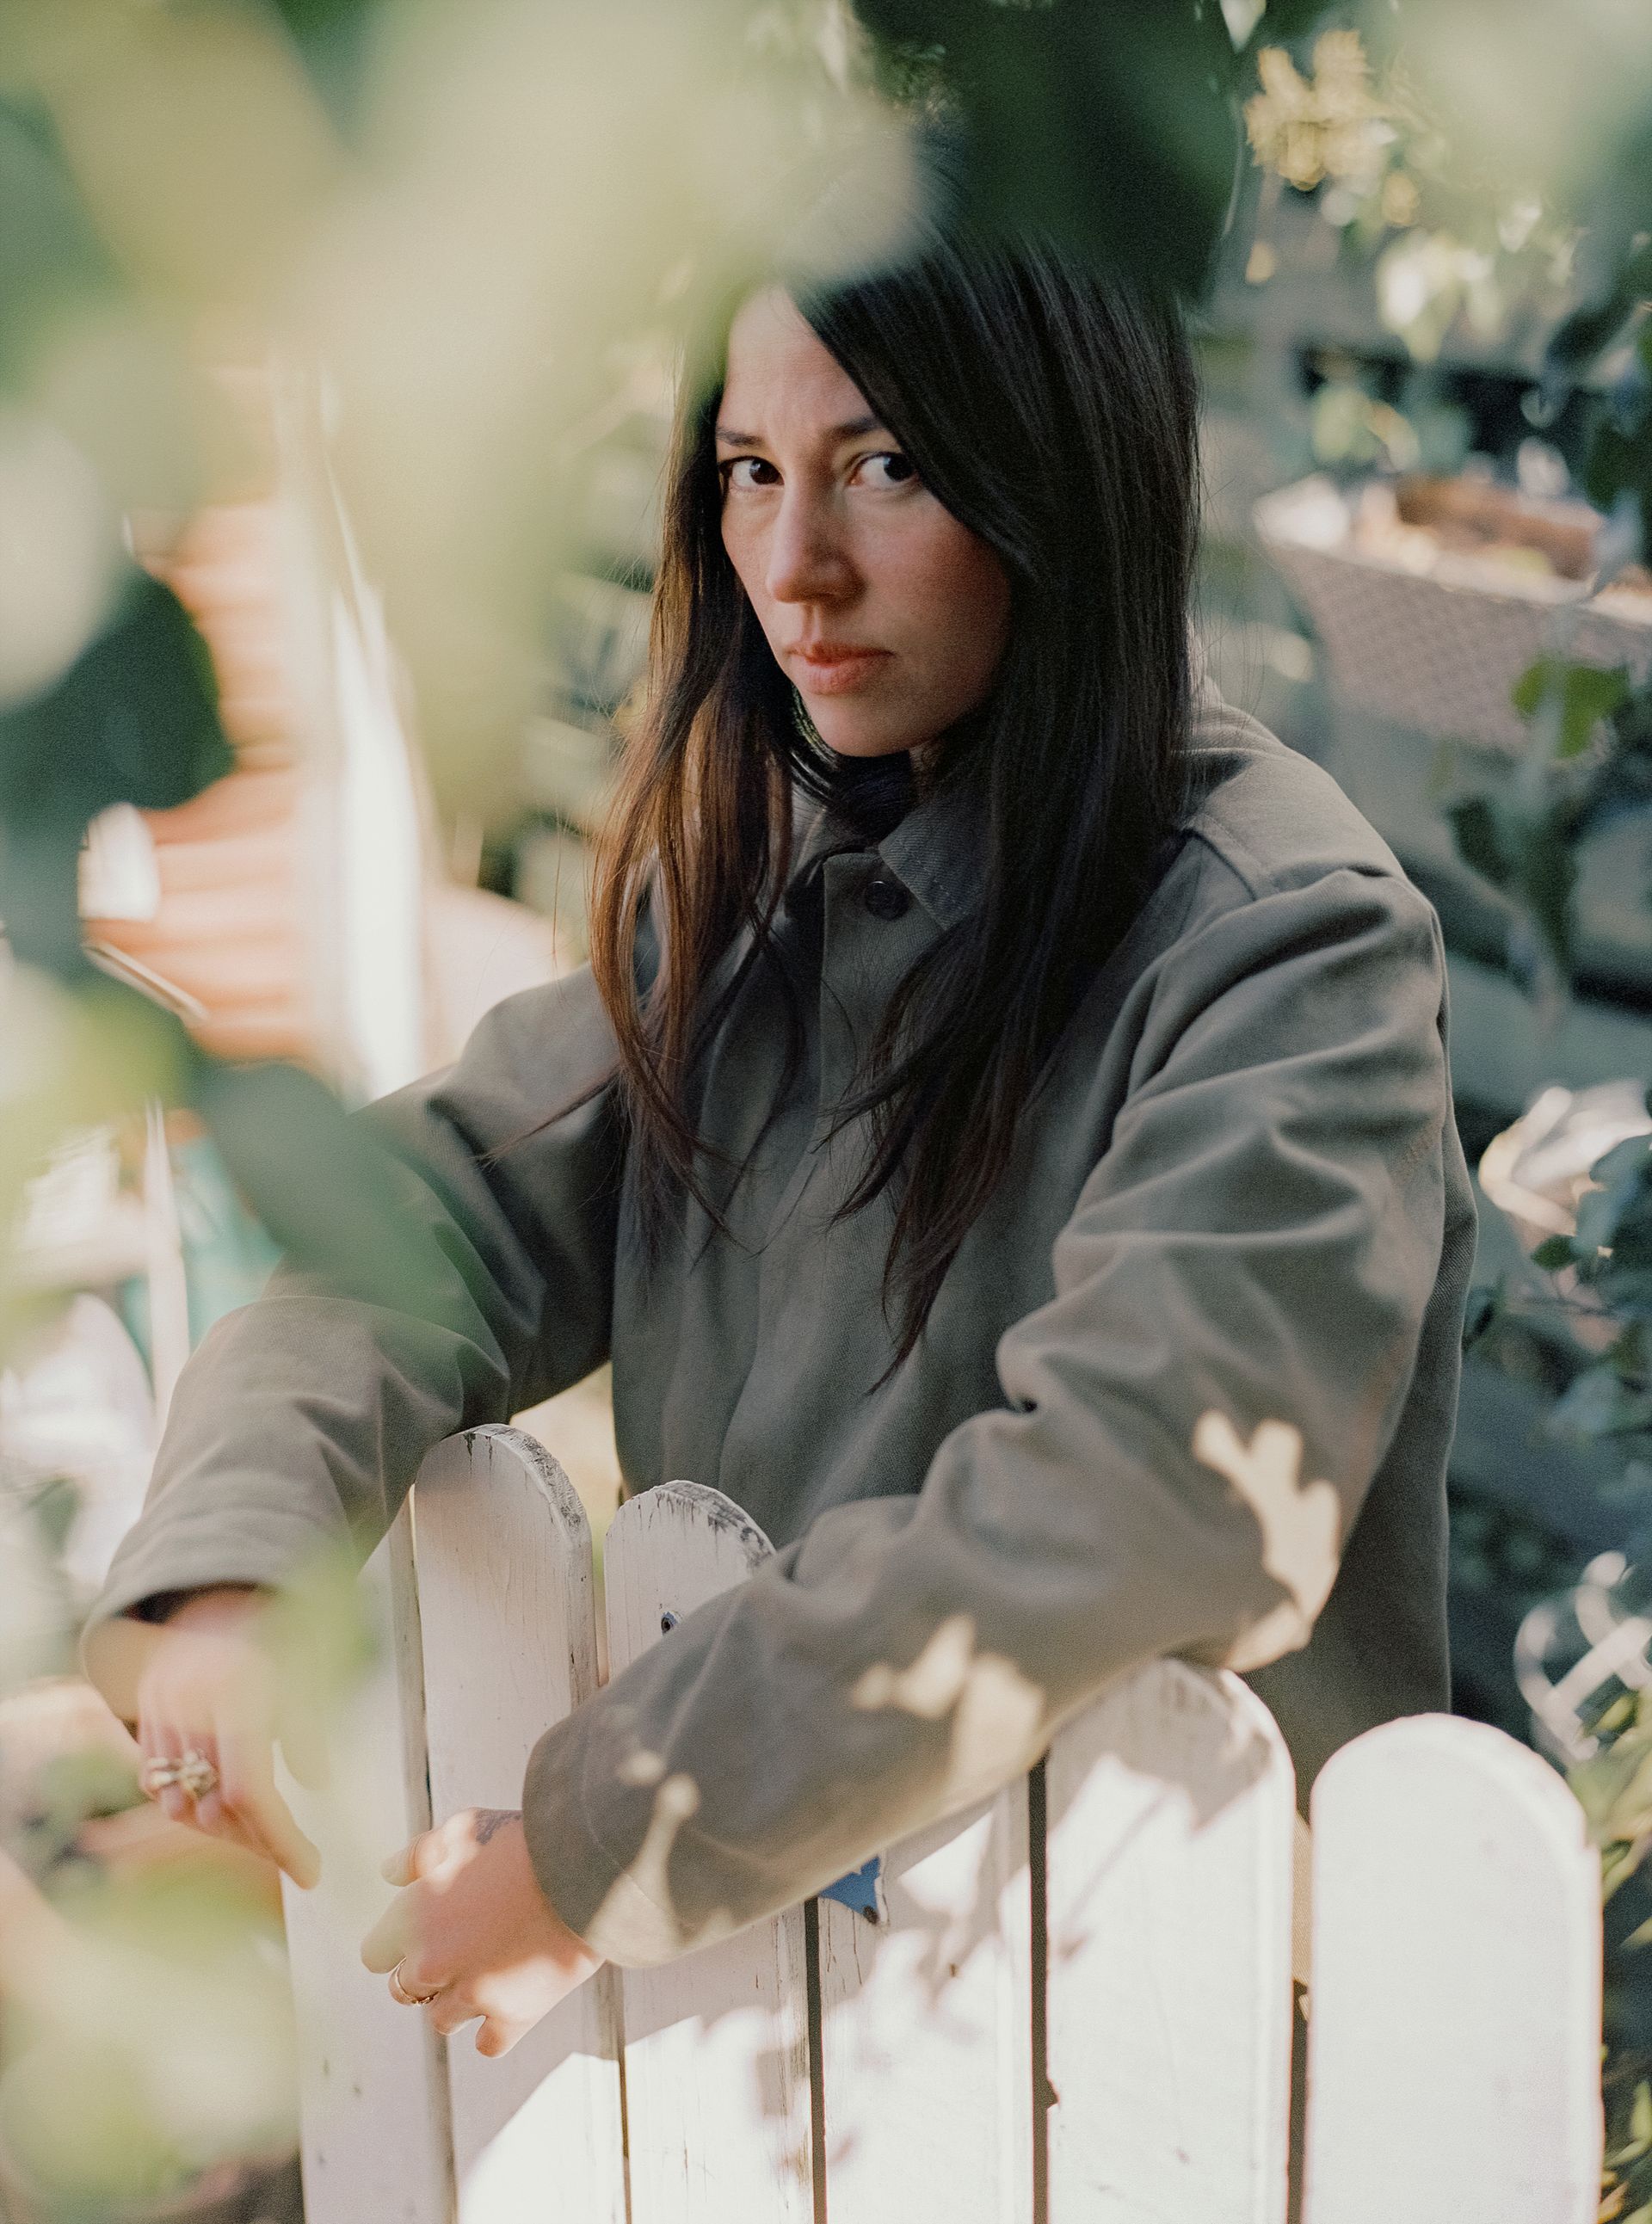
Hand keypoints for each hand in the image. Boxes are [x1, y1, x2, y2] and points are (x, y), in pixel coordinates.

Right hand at [132, 1586, 323, 1886]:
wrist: (219, 1589)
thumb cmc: (274, 1634)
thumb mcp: (307, 1672)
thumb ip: (308, 1729)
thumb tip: (317, 1784)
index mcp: (239, 1690)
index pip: (252, 1791)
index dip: (281, 1840)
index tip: (311, 1872)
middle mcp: (191, 1702)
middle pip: (216, 1807)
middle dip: (257, 1839)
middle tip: (292, 1852)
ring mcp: (160, 1709)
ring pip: (182, 1804)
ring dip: (221, 1827)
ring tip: (263, 1829)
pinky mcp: (142, 1714)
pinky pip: (156, 1782)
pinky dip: (186, 1802)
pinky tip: (220, 1805)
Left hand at [360, 1809, 601, 2056]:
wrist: (584, 1865)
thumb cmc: (522, 1840)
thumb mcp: (462, 1829)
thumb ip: (417, 1854)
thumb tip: (389, 1874)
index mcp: (411, 1917)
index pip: (374, 1955)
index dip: (396, 1944)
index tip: (422, 1933)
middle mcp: (432, 1963)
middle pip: (404, 1991)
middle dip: (427, 1972)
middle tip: (462, 1947)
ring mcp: (471, 1995)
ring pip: (442, 2020)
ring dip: (459, 1999)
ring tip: (491, 1968)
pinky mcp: (512, 2017)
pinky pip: (487, 2043)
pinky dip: (495, 2027)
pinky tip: (511, 1998)